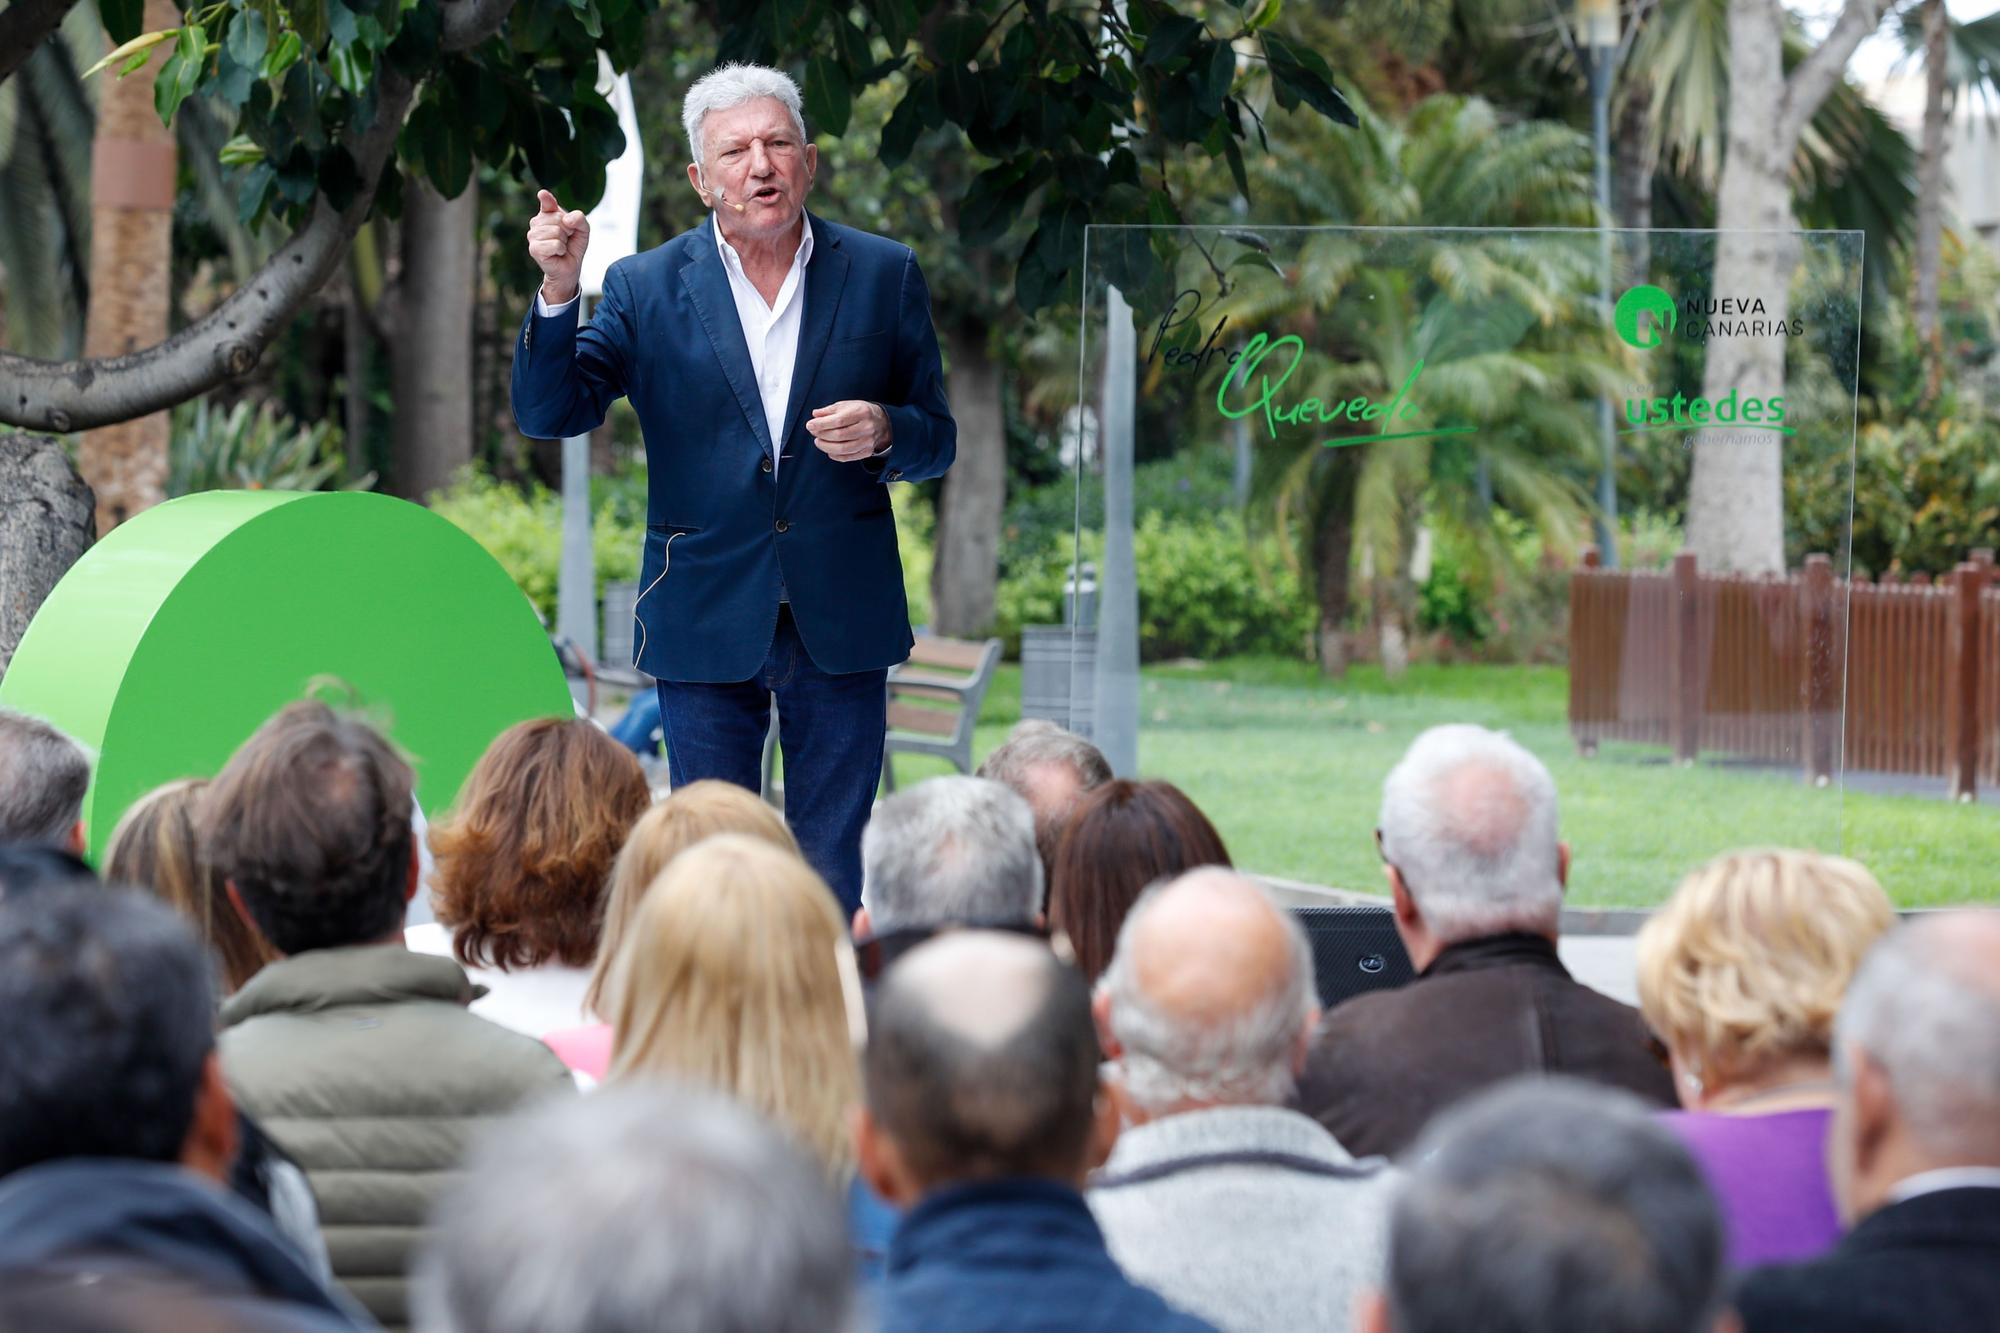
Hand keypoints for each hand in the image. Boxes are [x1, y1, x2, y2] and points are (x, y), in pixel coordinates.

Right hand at [527, 189, 588, 303]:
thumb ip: (579, 218)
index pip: (546, 202)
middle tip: (566, 239)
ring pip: (557, 231)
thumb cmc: (573, 246)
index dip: (546, 198)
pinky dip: (561, 250)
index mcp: (547, 214)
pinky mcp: (534, 249)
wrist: (570, 267)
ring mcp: (533, 235)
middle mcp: (536, 222)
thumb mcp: (583, 229)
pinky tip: (558, 253)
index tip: (543, 195)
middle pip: (558, 218)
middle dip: (568, 230)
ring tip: (561, 247)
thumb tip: (566, 220)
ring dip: (564, 241)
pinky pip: (555, 244)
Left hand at [807, 400, 891, 461]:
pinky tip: (829, 450)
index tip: (810, 425)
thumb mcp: (847, 405)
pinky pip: (847, 457)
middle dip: (822, 435)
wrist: (882, 423)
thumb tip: (815, 415)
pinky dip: (835, 455)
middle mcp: (866, 428)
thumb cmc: (861, 412)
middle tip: (814, 433)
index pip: (838, 421)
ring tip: (818, 441)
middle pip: (839, 435)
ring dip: (826, 446)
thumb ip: (830, 410)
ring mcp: (867, 442)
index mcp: (861, 413)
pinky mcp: (866, 452)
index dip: (822, 424)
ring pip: (843, 449)